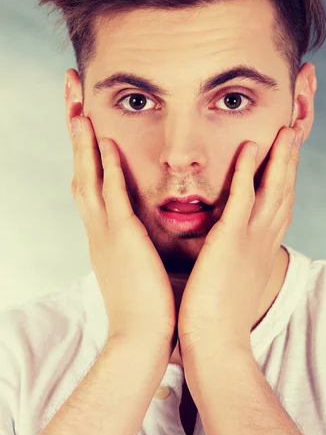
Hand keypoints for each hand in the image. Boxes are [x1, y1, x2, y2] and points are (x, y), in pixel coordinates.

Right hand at [69, 115, 176, 346]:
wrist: (141, 339)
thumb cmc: (145, 303)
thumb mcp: (136, 262)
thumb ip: (135, 239)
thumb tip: (143, 226)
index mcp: (103, 231)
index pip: (89, 179)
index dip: (84, 147)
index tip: (83, 116)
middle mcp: (97, 227)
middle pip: (79, 169)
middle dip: (74, 131)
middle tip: (70, 95)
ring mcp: (106, 232)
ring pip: (88, 177)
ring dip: (82, 141)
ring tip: (78, 106)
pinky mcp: (122, 240)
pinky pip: (111, 197)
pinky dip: (105, 168)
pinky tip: (103, 142)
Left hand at [177, 126, 302, 354]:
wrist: (215, 342)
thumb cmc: (217, 318)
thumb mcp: (231, 283)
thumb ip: (230, 263)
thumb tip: (218, 256)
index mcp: (262, 250)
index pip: (279, 208)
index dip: (285, 182)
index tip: (287, 161)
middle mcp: (263, 240)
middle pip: (284, 192)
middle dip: (290, 163)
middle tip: (293, 137)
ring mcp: (250, 237)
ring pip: (272, 188)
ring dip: (280, 157)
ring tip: (285, 132)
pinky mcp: (232, 236)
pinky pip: (244, 194)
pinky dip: (249, 168)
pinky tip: (251, 146)